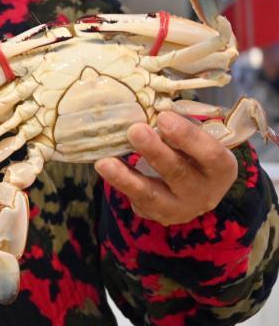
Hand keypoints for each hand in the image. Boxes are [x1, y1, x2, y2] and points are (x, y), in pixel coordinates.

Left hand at [94, 111, 238, 225]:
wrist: (195, 190)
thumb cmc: (194, 154)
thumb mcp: (198, 141)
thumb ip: (179, 129)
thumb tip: (151, 110)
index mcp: (221, 169)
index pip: (209, 154)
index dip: (187, 136)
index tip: (163, 117)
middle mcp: (205, 193)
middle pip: (178, 174)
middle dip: (155, 152)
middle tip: (134, 131)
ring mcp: (181, 209)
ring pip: (151, 195)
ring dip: (126, 178)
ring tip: (104, 163)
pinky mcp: (158, 216)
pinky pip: (137, 201)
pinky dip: (120, 184)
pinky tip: (105, 169)